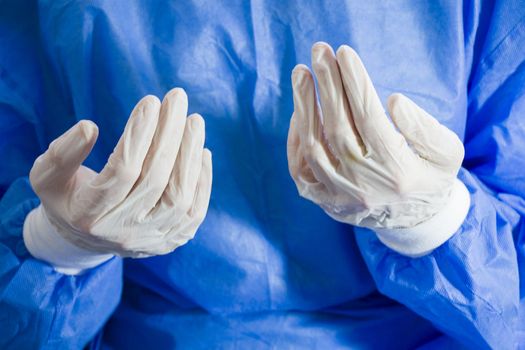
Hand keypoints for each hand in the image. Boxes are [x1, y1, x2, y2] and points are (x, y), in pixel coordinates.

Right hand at [24, 88, 211, 270]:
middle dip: (170, 134)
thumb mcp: (47, 176)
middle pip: (155, 180)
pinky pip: (195, 211)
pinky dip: (202, 179)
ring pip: (180, 197)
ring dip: (190, 154)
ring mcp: (150, 239)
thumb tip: (89, 127)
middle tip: (177, 98)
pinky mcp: (172, 241)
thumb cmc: (68, 198)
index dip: (138, 134)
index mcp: (88, 215)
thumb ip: (61, 153)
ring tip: (194, 121)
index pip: (121, 171)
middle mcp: (122, 232)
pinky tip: (201, 150)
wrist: (88, 239)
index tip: (150, 101)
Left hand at [287, 43, 468, 254]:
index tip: (345, 53)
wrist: (413, 222)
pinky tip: (299, 111)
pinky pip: (300, 168)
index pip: (370, 120)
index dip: (355, 84)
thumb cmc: (430, 178)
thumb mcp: (447, 153)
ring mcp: (340, 196)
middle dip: (327, 86)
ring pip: (313, 148)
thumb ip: (425, 128)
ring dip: (305, 107)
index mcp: (398, 172)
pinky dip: (296, 138)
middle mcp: (364, 186)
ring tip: (301, 73)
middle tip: (319, 52)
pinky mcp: (324, 201)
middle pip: (337, 129)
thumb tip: (393, 101)